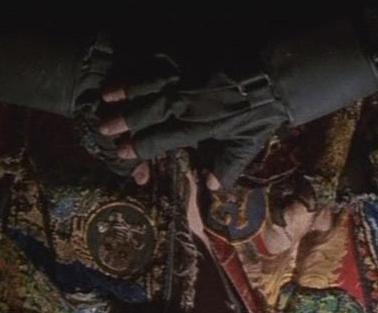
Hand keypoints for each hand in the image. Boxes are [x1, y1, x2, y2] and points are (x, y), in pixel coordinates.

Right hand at [96, 65, 287, 188]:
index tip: (122, 152)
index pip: (162, 140)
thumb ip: (227, 167)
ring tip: (106, 96)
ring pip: (150, 85)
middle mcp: (187, 103)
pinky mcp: (192, 59)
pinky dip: (143, 65)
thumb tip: (212, 187)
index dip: (141, 146)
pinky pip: (161, 61)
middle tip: (103, 127)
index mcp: (198, 127)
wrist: (273, 77)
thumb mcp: (247, 144)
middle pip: (149, 113)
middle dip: (125, 121)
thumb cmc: (261, 113)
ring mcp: (188, 79)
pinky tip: (130, 67)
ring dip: (127, 91)